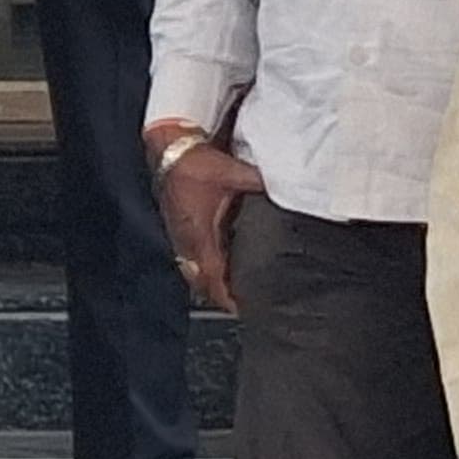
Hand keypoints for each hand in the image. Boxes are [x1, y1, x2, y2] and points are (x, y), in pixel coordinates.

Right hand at [151, 134, 263, 314]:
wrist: (169, 151)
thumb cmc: (196, 164)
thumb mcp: (231, 173)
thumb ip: (259, 183)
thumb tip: (289, 187)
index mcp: (200, 233)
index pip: (212, 276)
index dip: (226, 296)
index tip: (242, 308)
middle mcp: (187, 241)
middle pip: (201, 281)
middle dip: (220, 295)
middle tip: (242, 304)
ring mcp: (180, 236)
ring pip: (194, 271)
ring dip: (210, 283)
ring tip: (231, 292)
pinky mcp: (179, 228)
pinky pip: (190, 258)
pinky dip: (204, 268)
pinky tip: (217, 265)